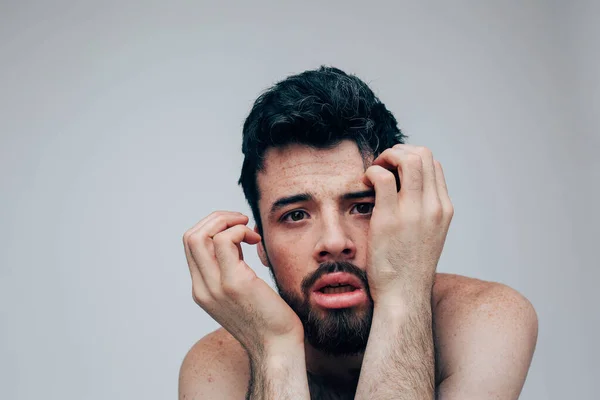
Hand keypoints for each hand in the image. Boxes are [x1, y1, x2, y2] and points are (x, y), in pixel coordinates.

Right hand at [183, 211, 303, 355]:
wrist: (277, 349)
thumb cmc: (268, 320)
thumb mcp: (242, 290)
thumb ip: (233, 266)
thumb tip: (238, 237)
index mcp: (202, 289)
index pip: (191, 246)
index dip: (212, 228)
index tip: (238, 230)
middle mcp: (202, 288)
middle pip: (190, 237)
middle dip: (216, 219)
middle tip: (241, 221)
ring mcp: (215, 286)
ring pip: (200, 236)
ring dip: (226, 221)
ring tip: (248, 229)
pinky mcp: (234, 283)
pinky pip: (225, 240)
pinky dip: (239, 230)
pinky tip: (255, 240)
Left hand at [363, 145, 453, 306]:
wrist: (404, 297)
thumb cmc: (408, 268)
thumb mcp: (427, 236)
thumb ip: (422, 212)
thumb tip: (407, 191)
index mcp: (444, 209)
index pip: (433, 164)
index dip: (411, 158)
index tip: (393, 170)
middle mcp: (434, 206)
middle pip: (423, 154)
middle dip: (398, 151)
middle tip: (382, 166)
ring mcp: (414, 212)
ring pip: (407, 159)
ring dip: (386, 157)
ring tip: (373, 172)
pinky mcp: (390, 219)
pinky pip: (381, 177)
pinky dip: (371, 171)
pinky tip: (364, 184)